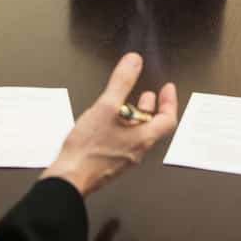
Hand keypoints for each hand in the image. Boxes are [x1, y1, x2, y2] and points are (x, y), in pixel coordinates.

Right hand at [40, 52, 176, 196]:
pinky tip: (108, 122)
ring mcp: (123, 158)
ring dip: (135, 117)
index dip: (170, 102)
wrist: (69, 178)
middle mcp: (137, 150)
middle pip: (152, 127)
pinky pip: (123, 141)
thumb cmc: (88, 150)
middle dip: (151, 108)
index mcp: (143, 138)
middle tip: (151, 95)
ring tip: (128, 103)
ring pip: (137, 134)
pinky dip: (122, 127)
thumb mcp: (106, 107)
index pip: (168, 120)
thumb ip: (121, 83)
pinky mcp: (109, 162)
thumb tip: (134, 62)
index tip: (167, 89)